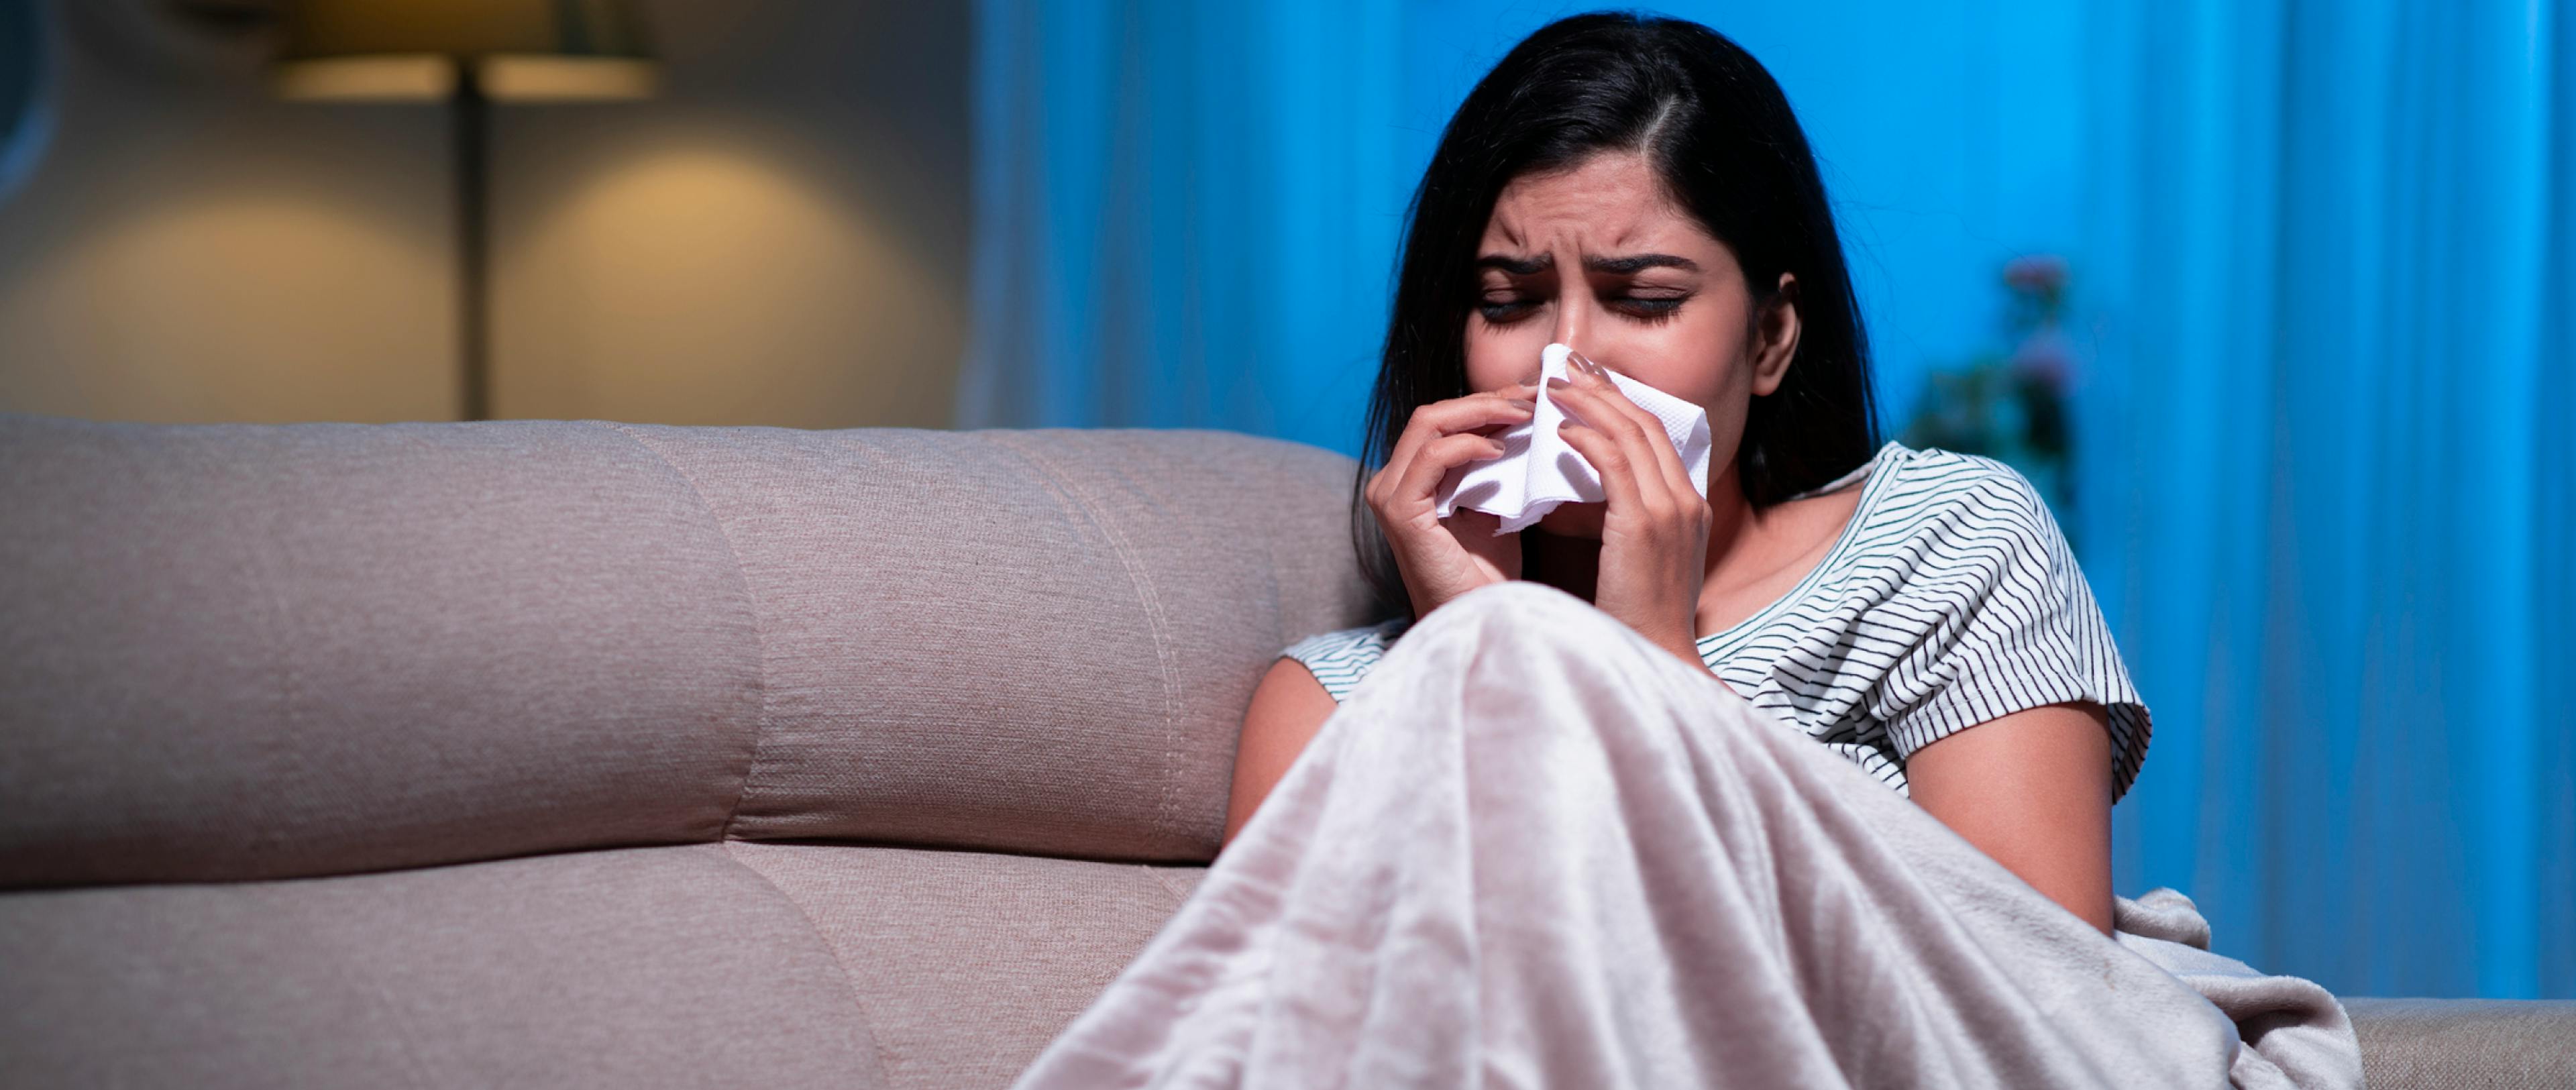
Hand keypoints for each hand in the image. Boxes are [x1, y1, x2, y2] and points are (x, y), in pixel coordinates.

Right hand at [1364, 383, 1538, 617]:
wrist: (1478, 621)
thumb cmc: (1486, 575)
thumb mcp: (1493, 507)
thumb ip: (1494, 468)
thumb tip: (1524, 422)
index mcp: (1409, 480)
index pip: (1443, 421)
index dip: (1487, 402)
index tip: (1532, 396)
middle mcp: (1390, 483)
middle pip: (1433, 414)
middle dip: (1486, 399)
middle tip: (1532, 396)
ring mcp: (1389, 496)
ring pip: (1429, 424)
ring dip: (1482, 412)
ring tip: (1524, 414)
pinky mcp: (1400, 512)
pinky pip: (1432, 458)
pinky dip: (1468, 445)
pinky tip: (1501, 450)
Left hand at [1544, 351, 1710, 661]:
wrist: (1656, 656)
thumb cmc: (1641, 616)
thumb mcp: (1648, 560)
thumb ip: (1636, 521)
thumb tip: (1605, 495)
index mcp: (1691, 505)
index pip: (1658, 436)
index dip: (1624, 403)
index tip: (1593, 383)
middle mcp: (1687, 500)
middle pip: (1647, 423)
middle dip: (1606, 390)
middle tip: (1570, 368)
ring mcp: (1670, 510)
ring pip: (1631, 434)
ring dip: (1591, 404)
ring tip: (1555, 388)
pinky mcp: (1643, 523)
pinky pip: (1613, 463)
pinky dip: (1587, 439)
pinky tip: (1561, 431)